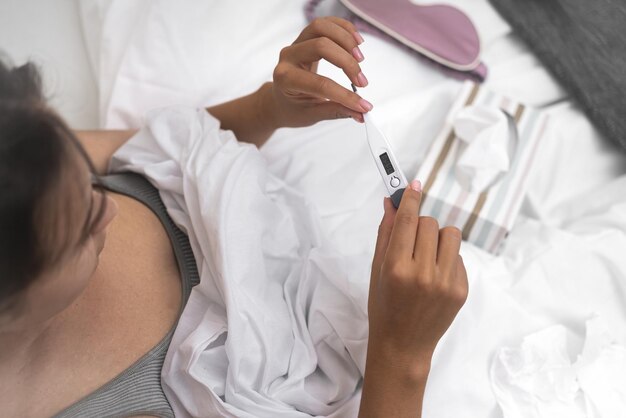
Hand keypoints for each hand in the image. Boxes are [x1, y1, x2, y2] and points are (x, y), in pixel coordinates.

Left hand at [269, 17, 372, 127]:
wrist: (279, 99)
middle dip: (347, 63)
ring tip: (360, 58)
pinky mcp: (305, 37)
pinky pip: (325, 23)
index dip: (345, 95)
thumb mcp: (313, 115)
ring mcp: (296, 44)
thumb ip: (337, 111)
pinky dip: (343, 28)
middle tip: (362, 81)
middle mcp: (288, 58)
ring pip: (321, 27)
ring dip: (346, 40)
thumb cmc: (293, 108)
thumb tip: (361, 113)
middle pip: (321, 46)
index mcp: (286, 80)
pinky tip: (357, 42)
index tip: (363, 105)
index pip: (320, 84)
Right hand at [358, 180, 467, 416]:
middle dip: (420, 225)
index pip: (408, 220)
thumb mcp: (376, 269)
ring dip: (437, 239)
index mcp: (396, 268)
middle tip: (411, 241)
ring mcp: (445, 283)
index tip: (414, 184)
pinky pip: (458, 256)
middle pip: (430, 223)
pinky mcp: (461, 290)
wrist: (403, 345)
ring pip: (450, 234)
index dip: (411, 198)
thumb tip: (391, 203)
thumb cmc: (383, 306)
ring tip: (426, 257)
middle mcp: (423, 274)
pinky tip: (434, 277)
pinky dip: (446, 259)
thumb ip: (385, 234)